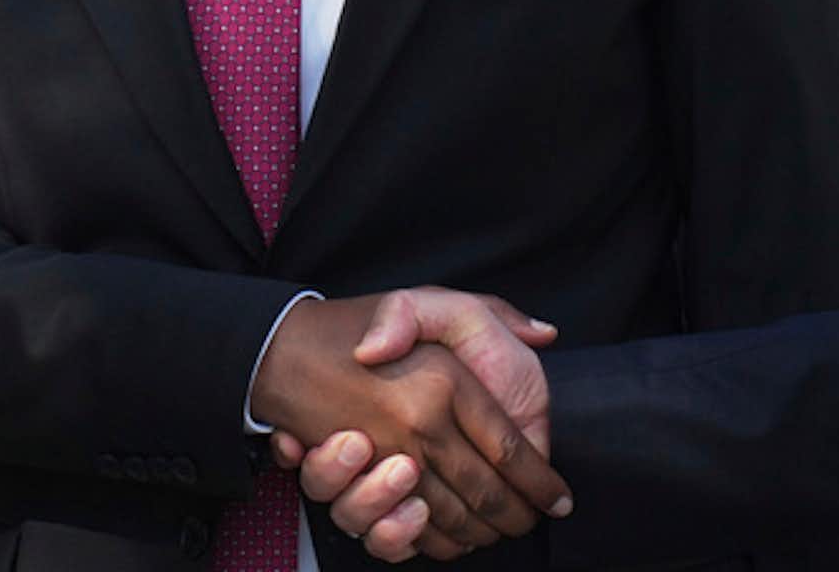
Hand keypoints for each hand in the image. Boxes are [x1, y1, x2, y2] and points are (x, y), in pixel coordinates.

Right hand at [250, 293, 569, 554]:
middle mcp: (417, 424)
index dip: (539, 480)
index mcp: (443, 382)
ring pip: (443, 517)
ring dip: (473, 534)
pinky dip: (417, 540)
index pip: (509, 446)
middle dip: (514, 516)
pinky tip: (433, 532)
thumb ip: (491, 311)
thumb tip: (543, 334)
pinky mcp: (353, 486)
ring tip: (491, 532)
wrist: (280, 347)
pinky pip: (390, 532)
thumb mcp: (429, 298)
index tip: (558, 499)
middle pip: (483, 491)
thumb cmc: (359, 323)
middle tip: (527, 521)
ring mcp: (383, 459)